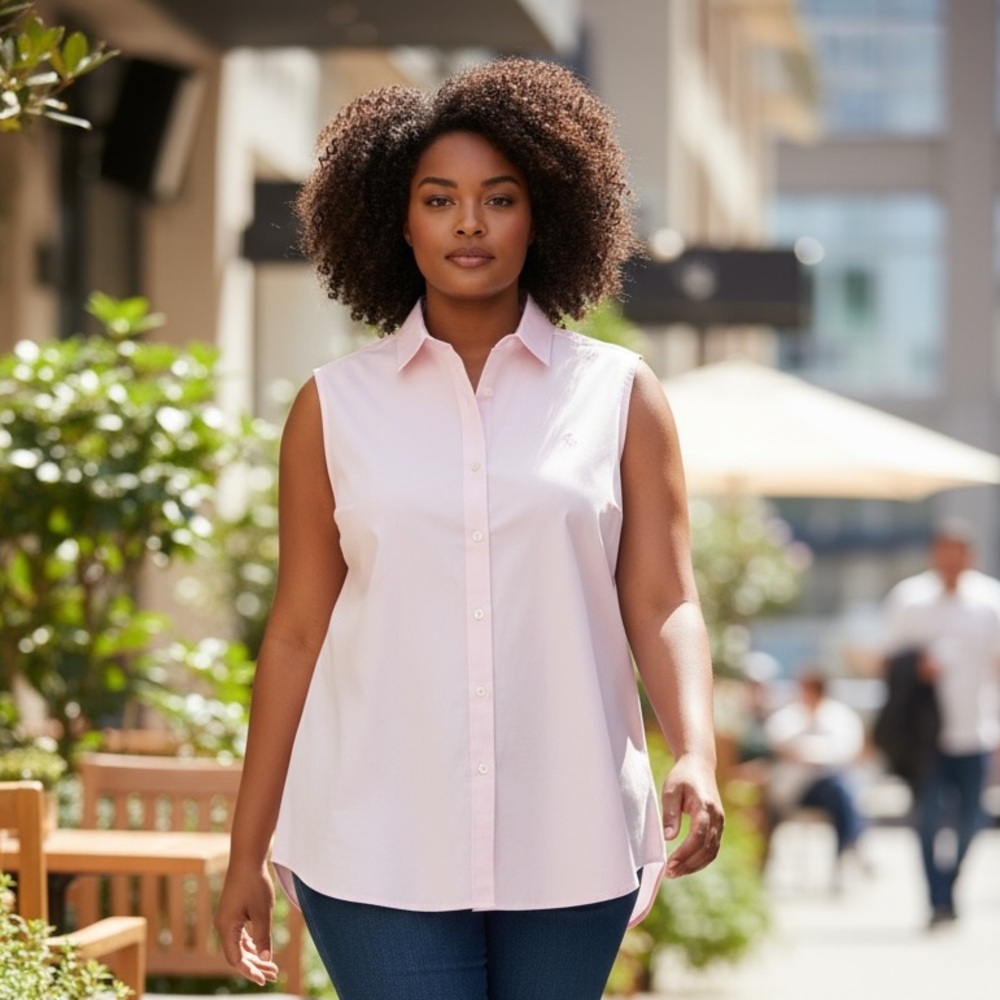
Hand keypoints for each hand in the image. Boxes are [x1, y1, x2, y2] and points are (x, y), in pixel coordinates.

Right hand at [214, 860, 279, 985]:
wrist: (247, 858)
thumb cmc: (254, 884)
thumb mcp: (262, 912)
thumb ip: (263, 936)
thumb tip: (266, 958)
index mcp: (227, 928)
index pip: (236, 959)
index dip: (250, 971)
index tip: (265, 979)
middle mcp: (223, 926)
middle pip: (238, 954)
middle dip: (255, 966)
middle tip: (274, 974)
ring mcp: (227, 919)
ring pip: (240, 945)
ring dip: (255, 956)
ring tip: (272, 966)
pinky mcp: (233, 912)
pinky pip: (240, 935)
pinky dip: (251, 944)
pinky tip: (262, 949)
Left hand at [661, 753, 723, 877]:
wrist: (700, 765)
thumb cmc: (682, 776)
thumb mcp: (671, 790)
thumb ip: (670, 813)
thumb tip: (668, 837)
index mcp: (705, 806)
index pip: (698, 836)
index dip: (685, 853)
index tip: (669, 863)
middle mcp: (717, 817)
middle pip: (706, 849)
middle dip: (688, 864)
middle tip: (669, 873)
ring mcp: (720, 823)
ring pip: (711, 853)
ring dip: (694, 865)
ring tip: (675, 872)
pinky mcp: (718, 827)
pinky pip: (712, 849)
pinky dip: (700, 860)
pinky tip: (685, 865)